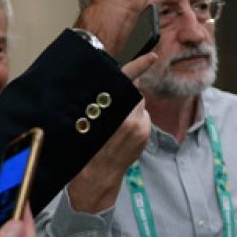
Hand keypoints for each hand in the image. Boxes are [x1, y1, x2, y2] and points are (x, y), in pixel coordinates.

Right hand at [67, 70, 152, 212]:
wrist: (96, 179)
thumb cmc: (85, 150)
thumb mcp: (86, 123)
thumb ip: (101, 104)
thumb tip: (114, 88)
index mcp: (110, 112)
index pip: (127, 82)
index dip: (139, 65)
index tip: (152, 56)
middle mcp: (129, 118)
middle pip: (133, 93)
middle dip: (126, 95)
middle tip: (113, 107)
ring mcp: (140, 128)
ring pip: (138, 106)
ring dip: (131, 109)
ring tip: (116, 124)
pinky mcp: (145, 135)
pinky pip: (142, 118)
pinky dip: (135, 120)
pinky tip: (123, 132)